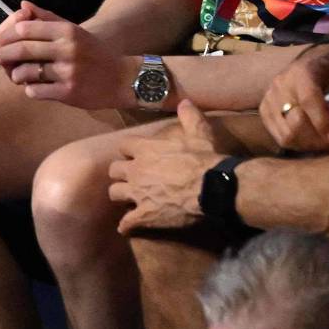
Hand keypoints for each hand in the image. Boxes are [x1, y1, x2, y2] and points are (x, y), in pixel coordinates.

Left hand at [0, 2, 135, 108]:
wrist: (122, 79)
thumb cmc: (93, 53)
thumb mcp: (74, 31)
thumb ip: (48, 18)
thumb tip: (23, 5)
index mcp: (68, 31)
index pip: (24, 29)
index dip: (6, 36)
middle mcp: (68, 49)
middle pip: (20, 50)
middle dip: (2, 55)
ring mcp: (68, 72)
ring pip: (24, 73)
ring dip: (16, 75)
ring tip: (18, 75)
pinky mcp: (67, 92)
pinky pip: (34, 91)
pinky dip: (30, 89)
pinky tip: (36, 86)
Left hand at [108, 121, 222, 234]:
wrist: (214, 187)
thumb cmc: (206, 159)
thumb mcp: (200, 133)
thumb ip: (189, 116)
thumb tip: (184, 102)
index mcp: (145, 150)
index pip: (123, 147)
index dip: (128, 151)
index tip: (134, 155)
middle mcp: (135, 170)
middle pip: (113, 170)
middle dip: (121, 174)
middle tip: (131, 178)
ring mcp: (137, 193)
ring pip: (114, 193)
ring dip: (121, 195)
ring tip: (129, 199)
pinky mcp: (144, 215)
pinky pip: (126, 222)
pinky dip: (126, 225)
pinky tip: (128, 227)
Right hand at [258, 43, 328, 152]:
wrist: (310, 60)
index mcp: (302, 73)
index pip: (308, 101)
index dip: (322, 122)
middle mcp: (280, 85)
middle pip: (294, 123)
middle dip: (317, 139)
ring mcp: (268, 98)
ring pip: (285, 134)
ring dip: (308, 144)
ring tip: (323, 144)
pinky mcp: (264, 110)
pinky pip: (278, 136)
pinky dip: (296, 143)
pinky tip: (309, 140)